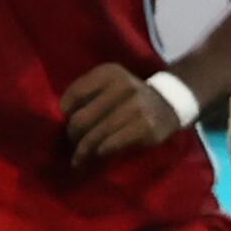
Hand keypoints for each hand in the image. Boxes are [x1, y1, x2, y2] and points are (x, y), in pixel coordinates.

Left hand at [59, 61, 187, 166]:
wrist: (169, 103)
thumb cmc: (128, 97)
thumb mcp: (109, 84)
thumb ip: (86, 94)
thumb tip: (61, 118)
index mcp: (109, 73)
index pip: (74, 95)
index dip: (64, 113)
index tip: (65, 122)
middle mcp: (123, 86)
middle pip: (82, 118)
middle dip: (72, 135)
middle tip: (72, 143)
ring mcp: (136, 107)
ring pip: (95, 134)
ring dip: (83, 149)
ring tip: (78, 158)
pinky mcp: (146, 127)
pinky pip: (112, 144)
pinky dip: (101, 151)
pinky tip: (98, 154)